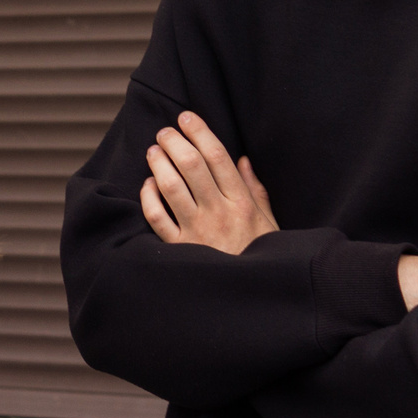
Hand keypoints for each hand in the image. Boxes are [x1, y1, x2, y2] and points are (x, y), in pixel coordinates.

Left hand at [140, 111, 278, 254]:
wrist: (249, 299)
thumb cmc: (259, 260)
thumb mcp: (269, 225)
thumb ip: (255, 191)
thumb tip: (242, 160)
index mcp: (243, 204)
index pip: (218, 157)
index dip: (199, 132)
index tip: (186, 118)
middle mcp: (219, 214)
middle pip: (191, 165)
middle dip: (174, 141)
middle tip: (165, 132)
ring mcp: (196, 232)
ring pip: (170, 186)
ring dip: (158, 162)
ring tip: (154, 151)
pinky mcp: (178, 249)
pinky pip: (156, 216)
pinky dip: (148, 196)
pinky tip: (149, 185)